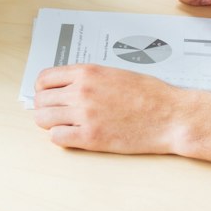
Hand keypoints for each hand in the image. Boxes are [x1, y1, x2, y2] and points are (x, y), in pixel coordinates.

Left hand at [30, 64, 192, 154]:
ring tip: (64, 125)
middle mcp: (82, 91)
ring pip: (44, 119)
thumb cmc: (149, 94)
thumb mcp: (115, 74)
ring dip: (50, 123)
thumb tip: (68, 86)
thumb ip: (89, 78)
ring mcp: (85, 115)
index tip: (48, 95)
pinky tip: (74, 136)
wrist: (170, 115)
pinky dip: (61, 138)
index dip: (43, 89)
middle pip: (41, 100)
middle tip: (56, 113)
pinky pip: (57, 138)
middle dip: (46, 107)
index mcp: (87, 72)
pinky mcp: (91, 138)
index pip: (45, 78)